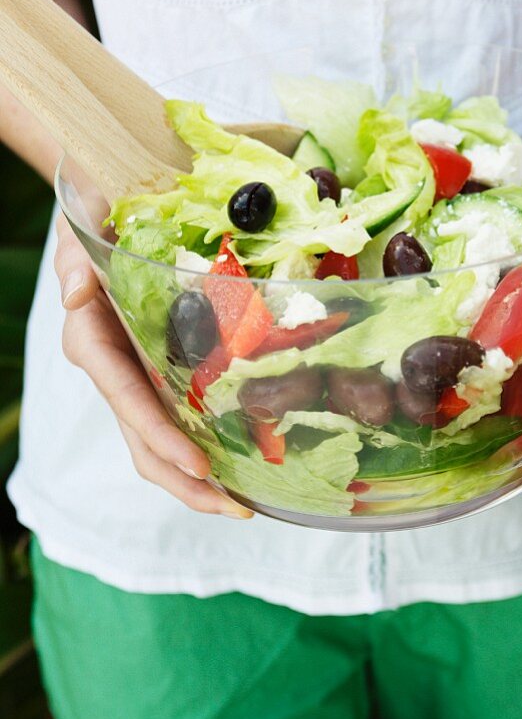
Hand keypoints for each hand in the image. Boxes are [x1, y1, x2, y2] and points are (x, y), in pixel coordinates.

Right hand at [54, 214, 251, 517]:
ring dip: (201, 478)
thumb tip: (76, 295)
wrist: (112, 211)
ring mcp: (141, 375)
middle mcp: (116, 371)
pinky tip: (249, 459)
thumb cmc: (98, 221)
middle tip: (239, 507)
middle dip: (187, 482)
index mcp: (93, 344)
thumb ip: (75, 263)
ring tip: (249, 500)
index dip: (159, 436)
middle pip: (144, 442)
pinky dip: (211, 443)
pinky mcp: (163, 370)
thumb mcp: (81, 235)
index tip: (198, 465)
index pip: (125, 399)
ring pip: (163, 442)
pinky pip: (183, 417)